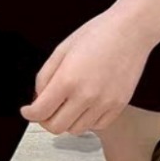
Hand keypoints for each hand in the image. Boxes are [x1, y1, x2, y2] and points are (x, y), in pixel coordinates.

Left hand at [20, 5, 157, 135]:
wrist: (131, 30)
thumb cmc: (98, 34)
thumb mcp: (61, 50)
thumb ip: (44, 77)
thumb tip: (38, 98)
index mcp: (67, 79)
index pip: (40, 112)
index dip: (29, 114)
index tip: (28, 111)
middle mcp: (86, 95)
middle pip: (56, 127)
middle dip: (45, 120)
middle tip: (45, 110)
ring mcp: (104, 103)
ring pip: (76, 130)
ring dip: (67, 121)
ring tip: (67, 106)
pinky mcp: (118, 106)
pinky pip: (97, 126)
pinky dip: (87, 121)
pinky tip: (85, 106)